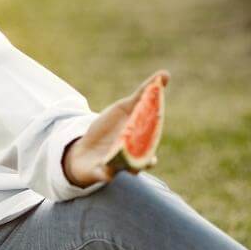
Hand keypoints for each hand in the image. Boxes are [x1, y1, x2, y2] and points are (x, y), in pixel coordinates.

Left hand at [63, 71, 168, 187]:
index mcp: (143, 140)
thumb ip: (144, 94)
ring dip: (130, 165)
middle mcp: (135, 156)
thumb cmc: (110, 128)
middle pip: (147, 156)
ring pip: (130, 169)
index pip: (154, 136)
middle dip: (148, 153)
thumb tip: (165, 73)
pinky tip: (105, 170)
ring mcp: (119, 165)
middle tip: (147, 149)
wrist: (85, 149)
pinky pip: (105, 176)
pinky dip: (106, 174)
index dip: (156, 131)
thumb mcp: (125, 108)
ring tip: (127, 161)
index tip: (157, 126)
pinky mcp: (102, 173)